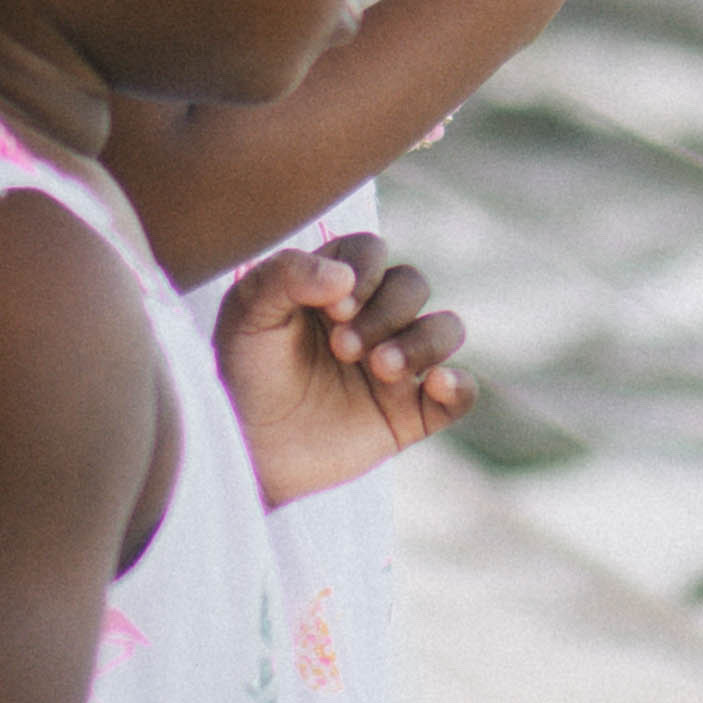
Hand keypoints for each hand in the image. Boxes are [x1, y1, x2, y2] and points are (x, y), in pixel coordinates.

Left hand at [217, 236, 473, 498]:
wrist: (247, 450)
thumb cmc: (243, 374)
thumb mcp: (245, 315)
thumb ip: (285, 276)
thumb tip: (346, 276)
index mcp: (334, 287)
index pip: (372, 252)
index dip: (363, 272)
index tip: (332, 308)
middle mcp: (372, 318)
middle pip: (412, 286)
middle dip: (385, 312)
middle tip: (342, 348)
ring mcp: (396, 366)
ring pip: (446, 329)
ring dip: (422, 342)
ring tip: (380, 369)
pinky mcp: (410, 414)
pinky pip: (460, 394)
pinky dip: (458, 385)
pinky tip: (434, 385)